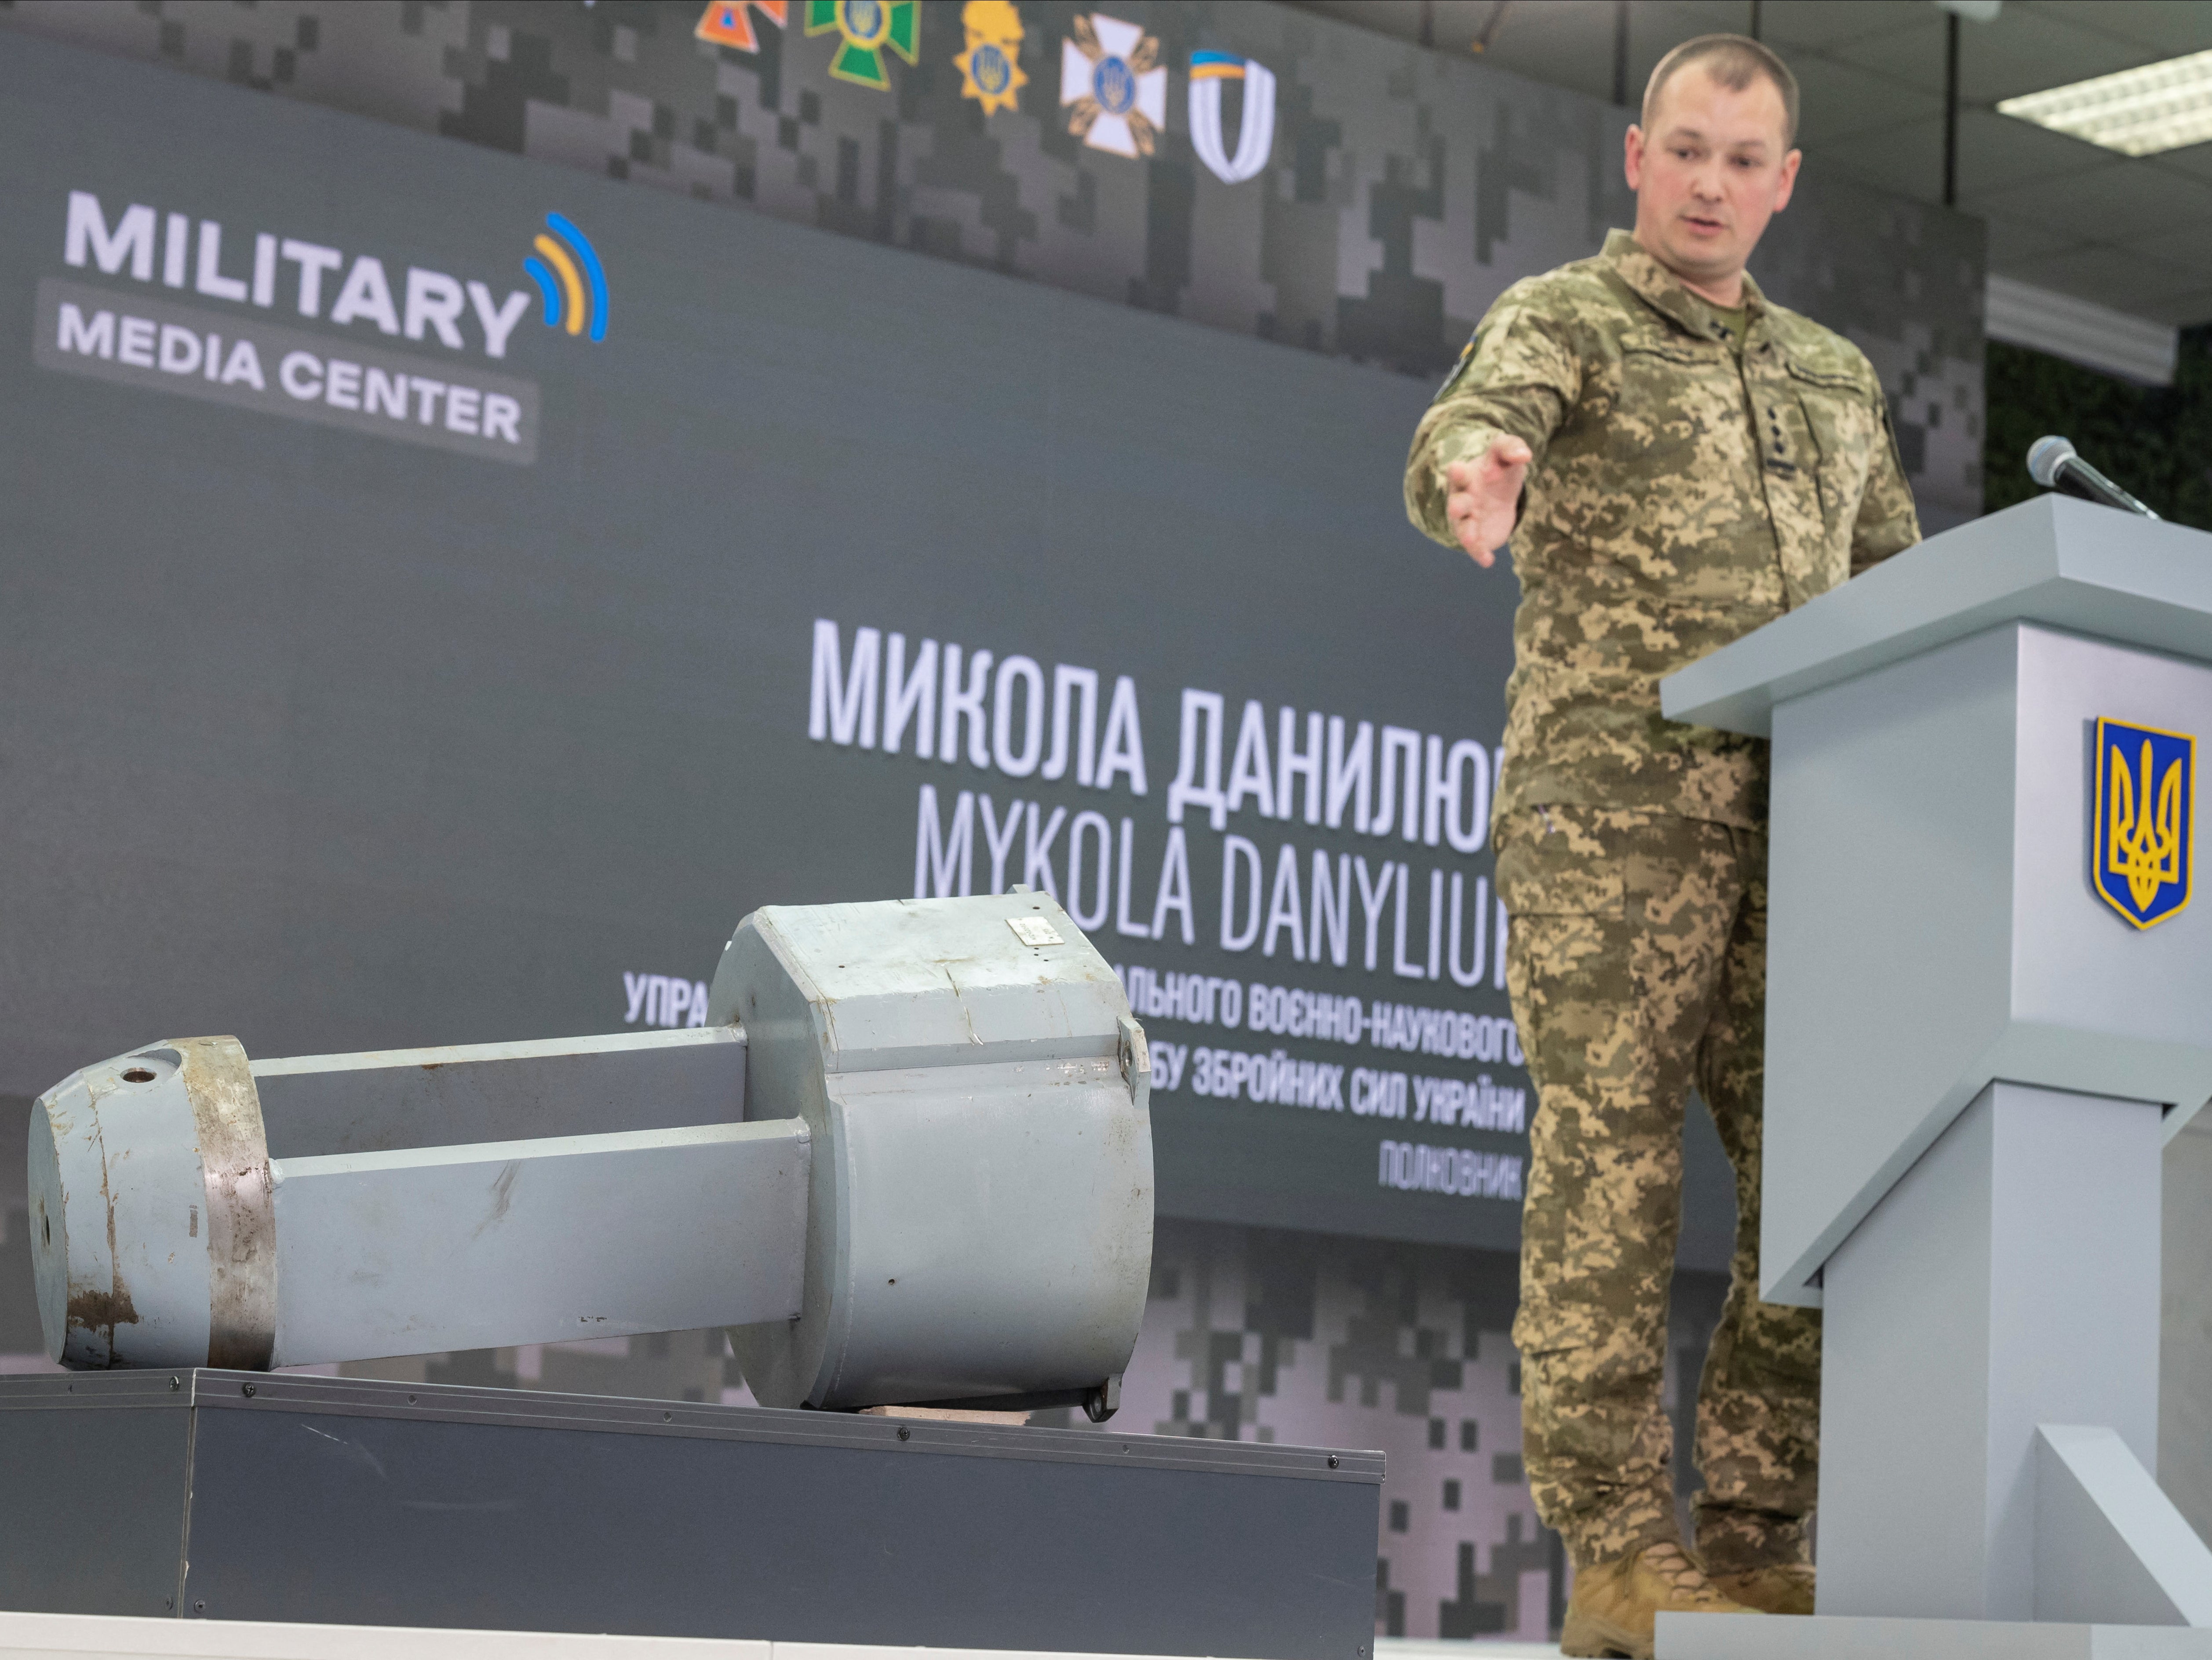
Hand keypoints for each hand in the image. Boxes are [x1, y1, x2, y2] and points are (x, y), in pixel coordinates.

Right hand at [1444, 435, 1532, 566]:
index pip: (1458, 472)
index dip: (1462, 472)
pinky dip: (1479, 554)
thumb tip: (1524, 455)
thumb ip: (1511, 448)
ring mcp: (1468, 519)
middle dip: (1456, 505)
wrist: (1499, 496)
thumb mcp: (1505, 455)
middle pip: (1456, 502)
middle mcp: (1462, 498)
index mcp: (1466, 476)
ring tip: (1471, 540)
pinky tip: (1487, 561)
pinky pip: (1475, 547)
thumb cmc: (1499, 470)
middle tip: (1455, 508)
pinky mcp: (1477, 537)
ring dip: (1466, 533)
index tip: (1486, 471)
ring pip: (1463, 527)